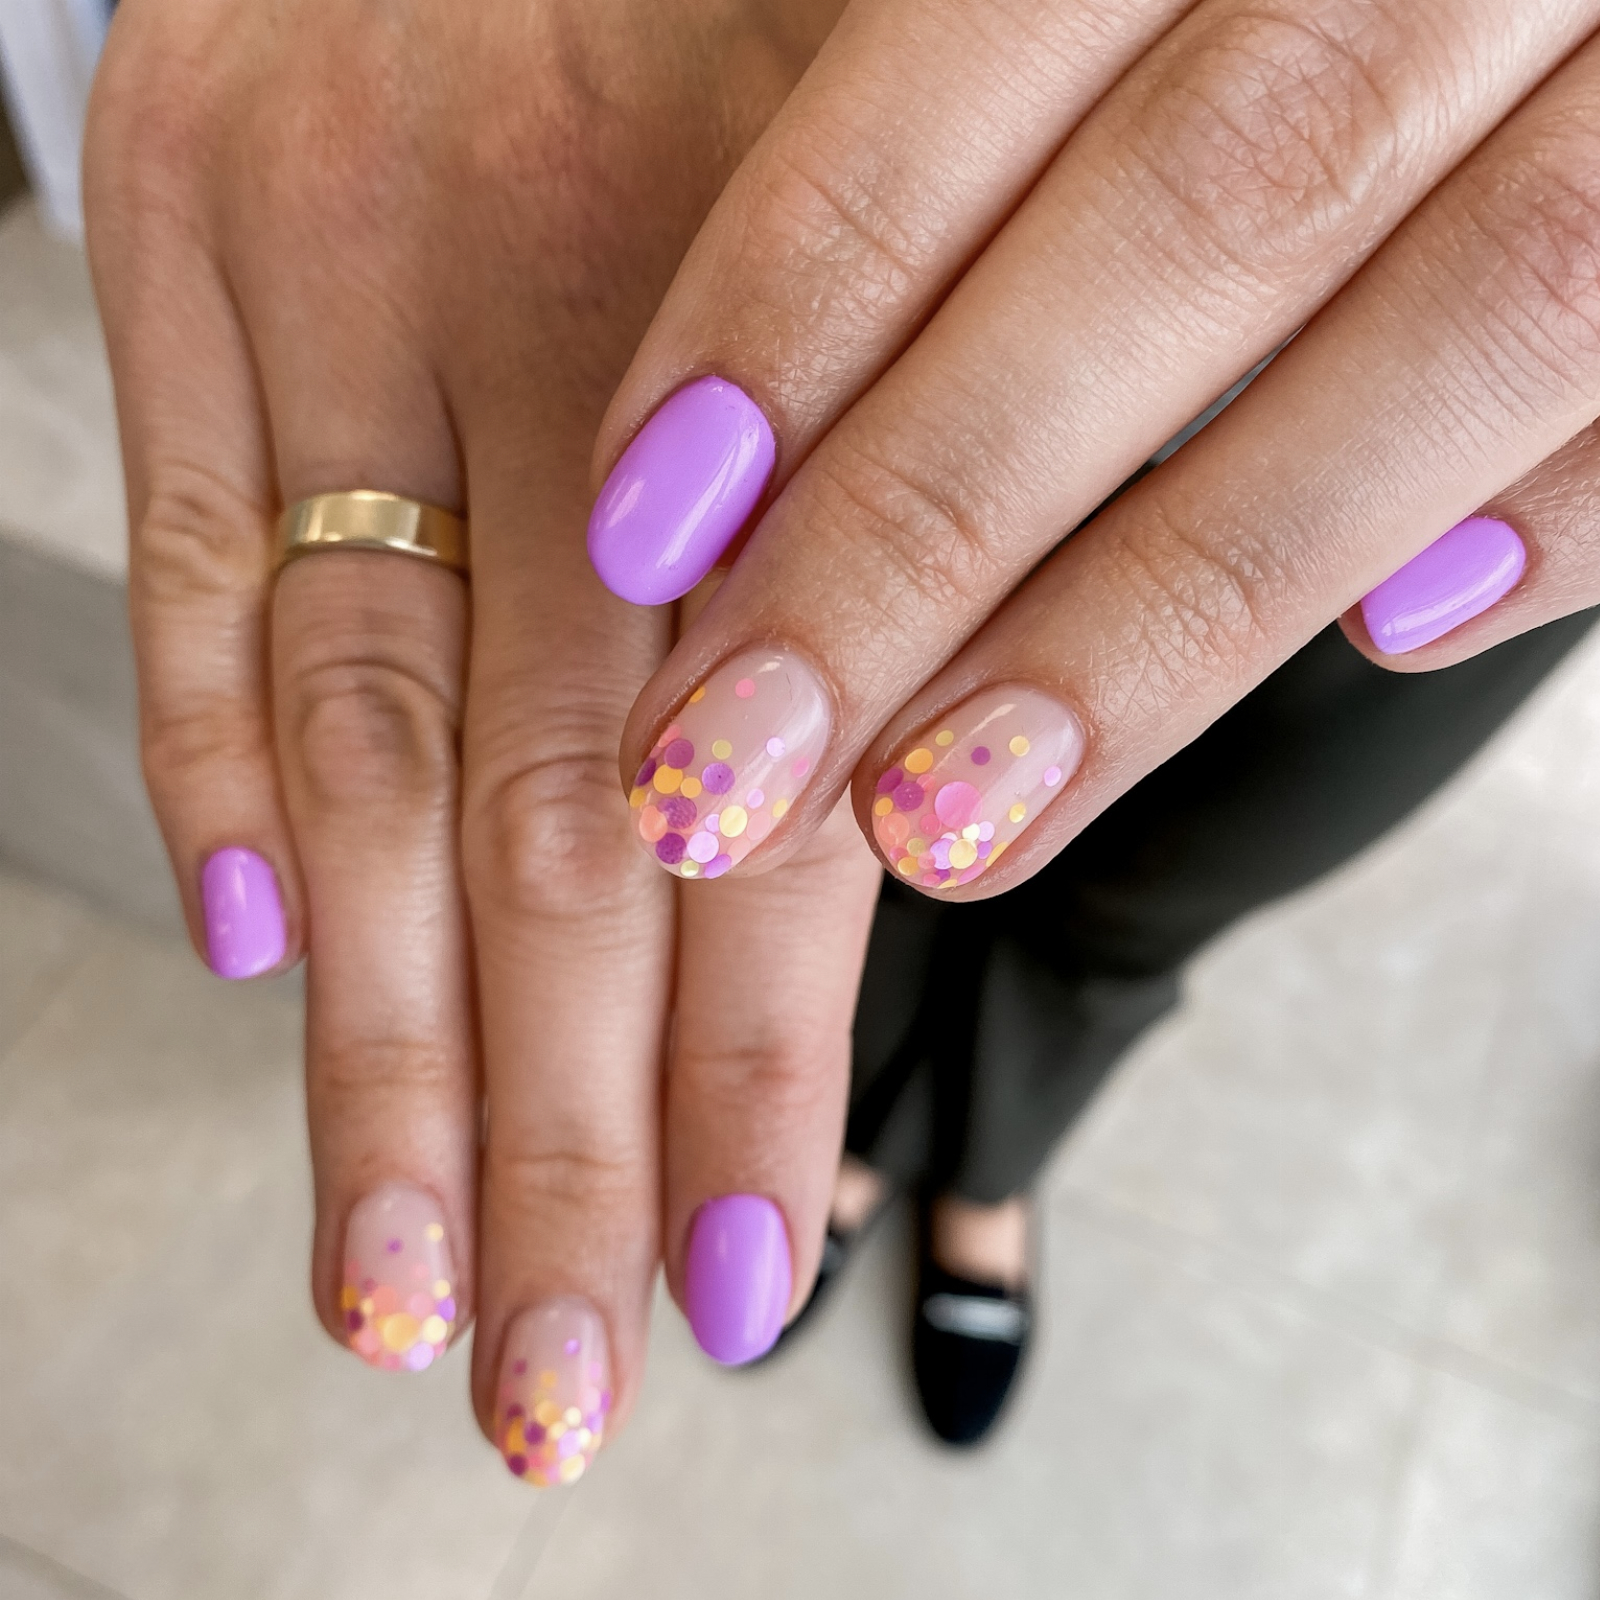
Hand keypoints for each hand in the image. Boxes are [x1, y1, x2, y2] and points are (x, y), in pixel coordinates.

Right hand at [84, 0, 877, 1485]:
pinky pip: (200, 541)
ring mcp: (352, 281)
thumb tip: (888, 810)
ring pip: (374, 738)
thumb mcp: (936, 203)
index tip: (737, 1273)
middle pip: (561, 821)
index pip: (777, 797)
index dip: (752, 1061)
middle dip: (555, 1126)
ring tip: (397, 1275)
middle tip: (551, 1375)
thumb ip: (935, 496)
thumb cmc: (759, 9)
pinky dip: (226, 761)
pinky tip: (273, 957)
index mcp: (799, 353)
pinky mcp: (193, 226)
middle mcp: (570, 334)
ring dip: (382, 1039)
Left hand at [588, 0, 1599, 898]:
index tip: (646, 518)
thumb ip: (1047, 104)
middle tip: (732, 764)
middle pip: (1193, 221)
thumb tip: (824, 394)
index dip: (800, 291)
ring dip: (1164, 615)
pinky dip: (1556, 524)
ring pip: (1460, 327)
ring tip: (945, 822)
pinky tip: (1390, 637)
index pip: (984, 40)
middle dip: (931, 526)